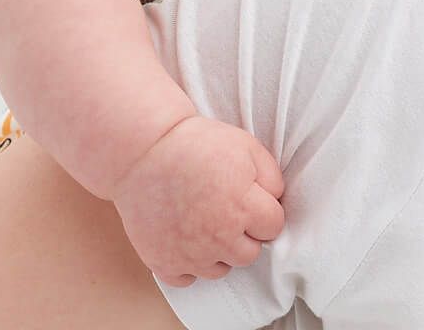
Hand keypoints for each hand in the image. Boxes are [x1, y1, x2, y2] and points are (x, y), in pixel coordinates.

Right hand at [111, 114, 285, 286]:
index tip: (251, 199)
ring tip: (205, 220)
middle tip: (227, 209)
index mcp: (242, 207)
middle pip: (250, 253)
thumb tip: (277, 200)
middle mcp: (219, 236)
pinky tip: (186, 238)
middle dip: (245, 233)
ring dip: (219, 250)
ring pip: (221, 269)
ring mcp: (191, 253)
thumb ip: (271, 177)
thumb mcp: (246, 145)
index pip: (274, 227)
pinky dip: (189, 263)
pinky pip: (188, 278)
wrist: (146, 149)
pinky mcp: (164, 262)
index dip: (265, 210)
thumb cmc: (197, 143)